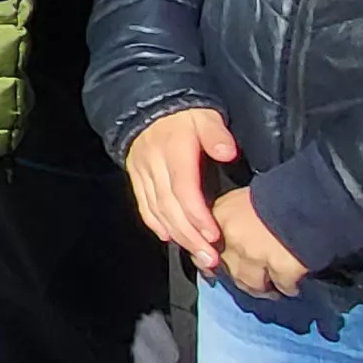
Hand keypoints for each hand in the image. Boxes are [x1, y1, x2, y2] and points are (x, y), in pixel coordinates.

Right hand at [122, 106, 241, 271]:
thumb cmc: (185, 114)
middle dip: (189, 235)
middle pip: (169, 206)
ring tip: (197, 256)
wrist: (149, 103)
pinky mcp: (135, 176)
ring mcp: (141, 171)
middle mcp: (154, 163)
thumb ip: (216, 134)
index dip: (197, 215)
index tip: (213, 235)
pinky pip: (143, 204)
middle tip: (210, 258)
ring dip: (176, 236)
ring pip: (155, 209)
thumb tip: (227, 153)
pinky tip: (169, 237)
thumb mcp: (206, 115)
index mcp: (173, 148)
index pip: (183, 188)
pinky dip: (155, 223)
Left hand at [210, 188, 308, 297]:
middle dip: (241, 278)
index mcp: (220, 214)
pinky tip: (292, 285)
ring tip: (272, 290)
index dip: (213, 260)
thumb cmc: (283, 190)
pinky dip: (288, 288)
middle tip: (254, 282)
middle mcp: (232, 236)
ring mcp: (255, 254)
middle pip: (228, 269)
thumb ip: (232, 218)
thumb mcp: (246, 197)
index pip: (202, 246)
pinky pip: (283, 286)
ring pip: (251, 284)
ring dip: (262, 289)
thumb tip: (226, 240)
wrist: (317, 194)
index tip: (222, 267)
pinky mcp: (281, 268)